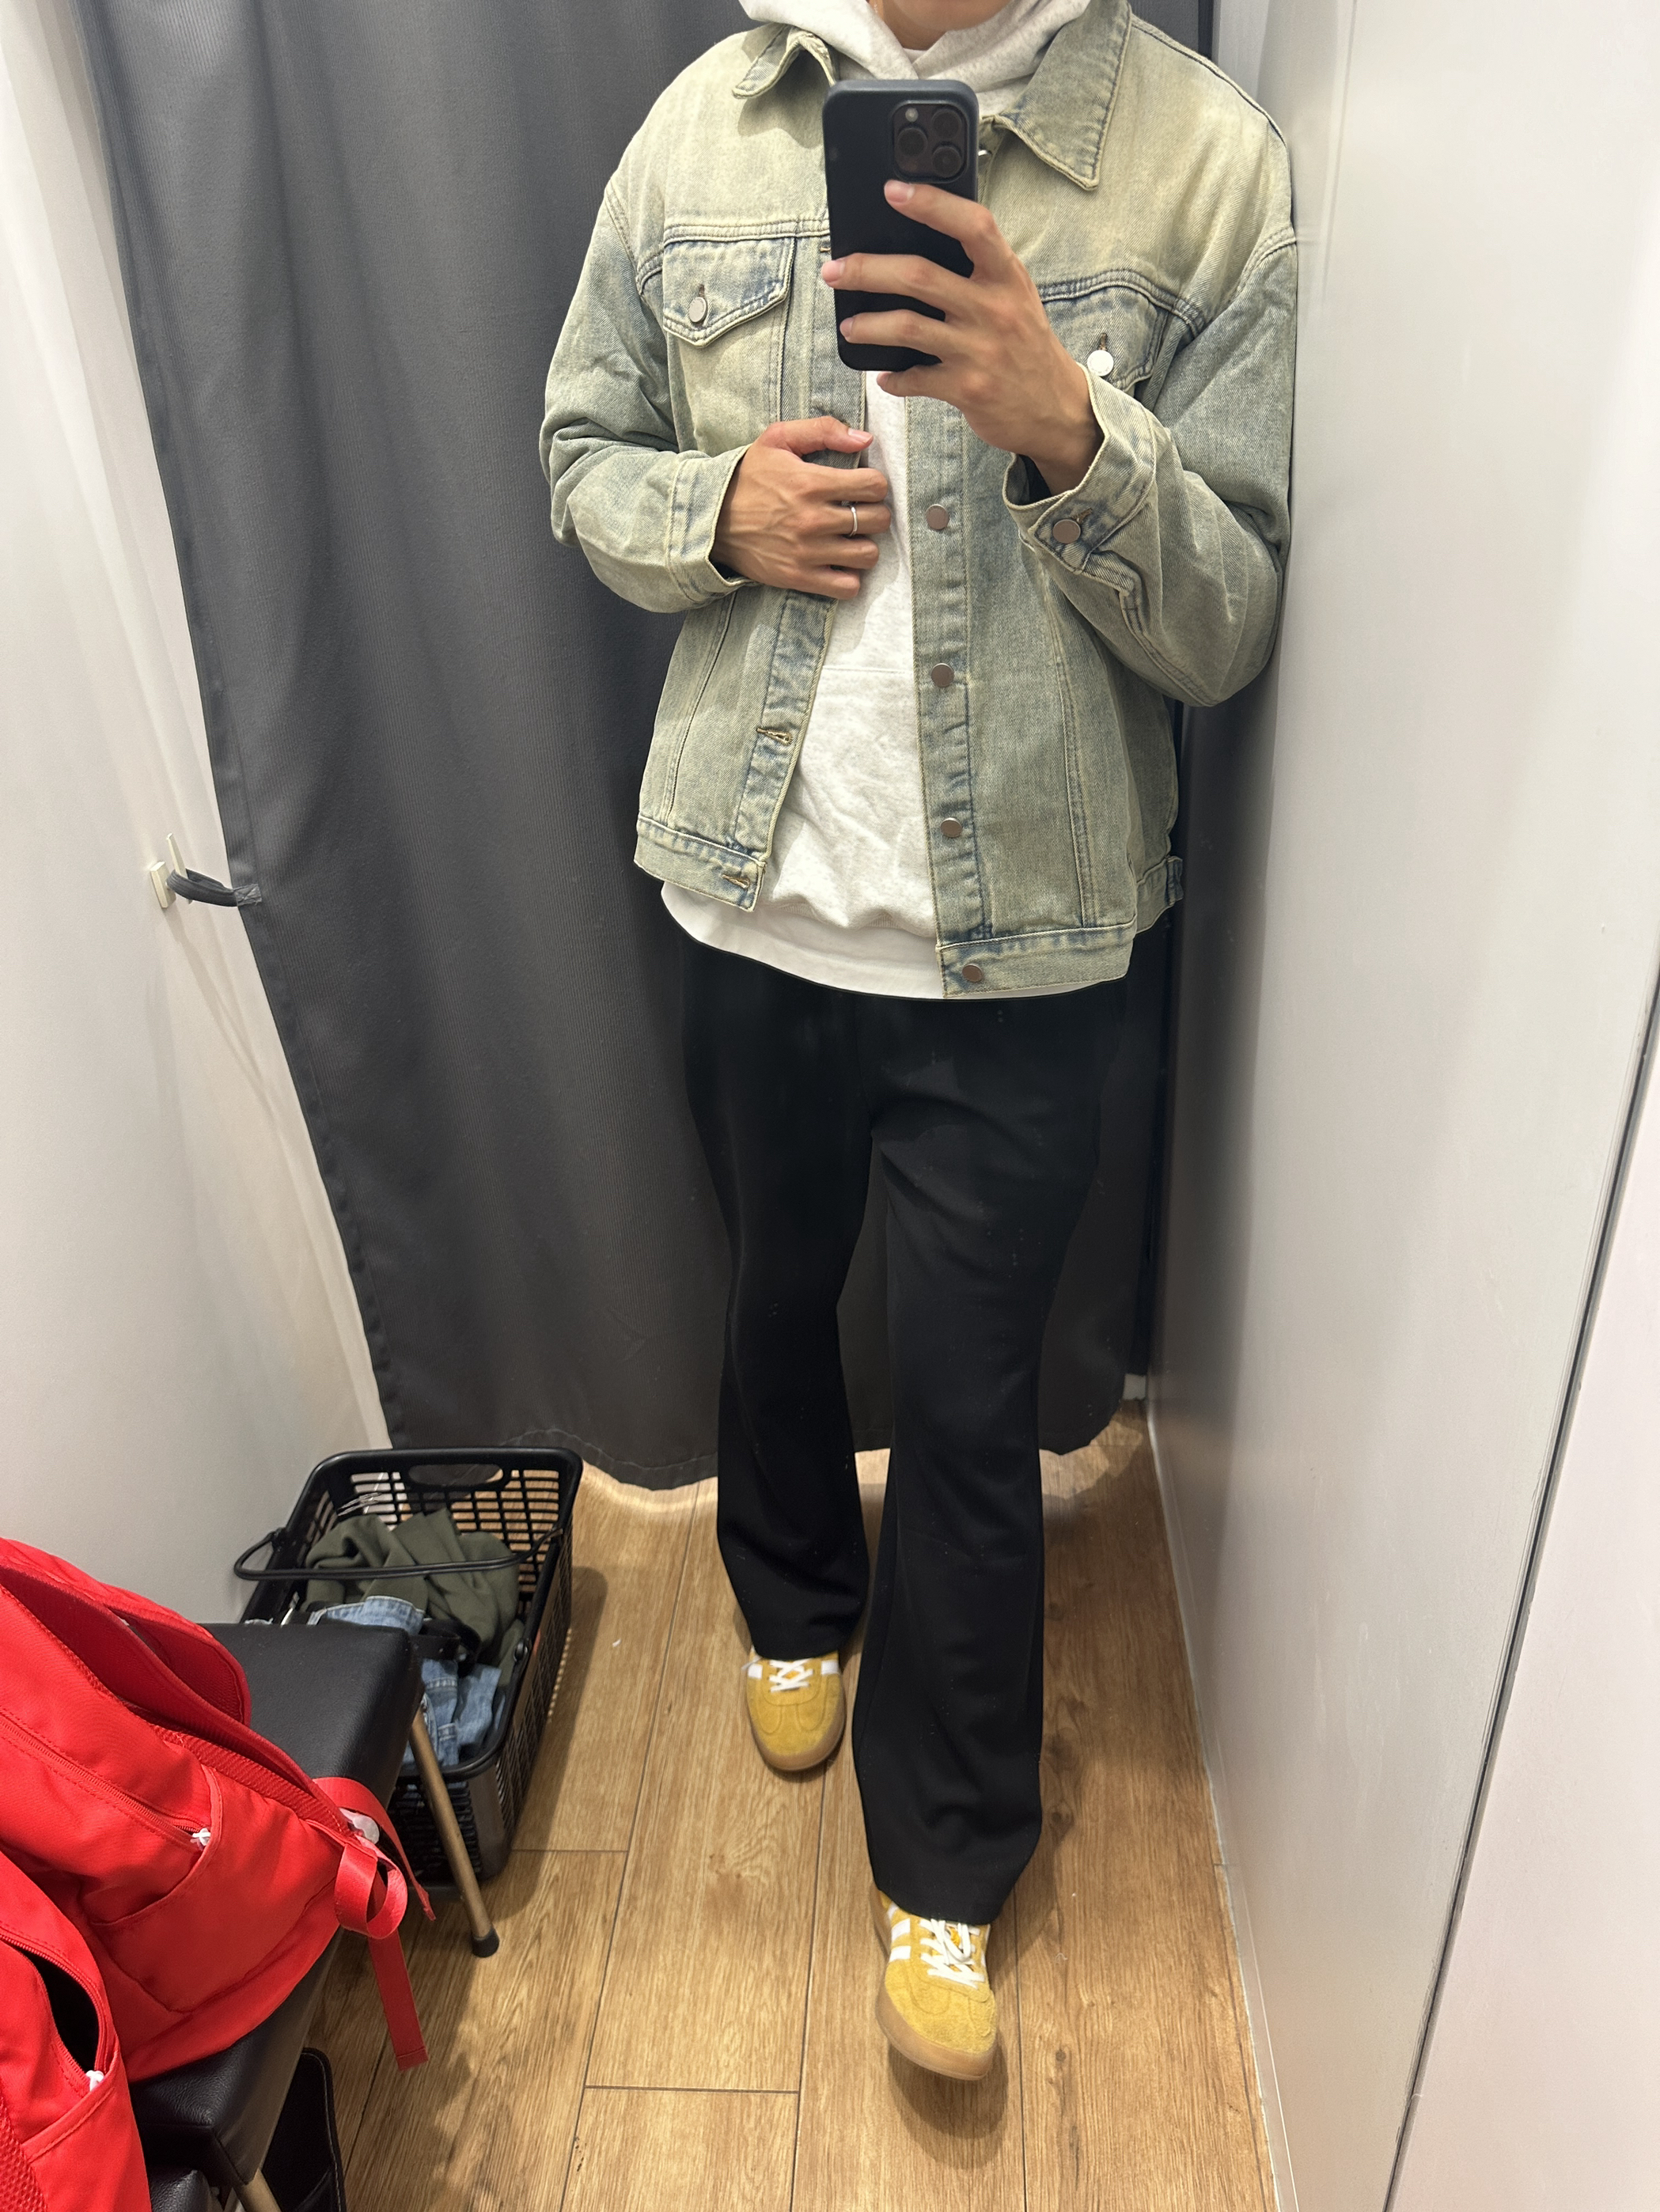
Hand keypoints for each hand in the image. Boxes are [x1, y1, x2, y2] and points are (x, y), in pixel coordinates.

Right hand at [713, 416, 892, 598]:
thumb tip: (864, 439)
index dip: (875, 484)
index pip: (874, 486)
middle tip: (859, 511)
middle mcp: (813, 520)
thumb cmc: (749, 477)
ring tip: (850, 538)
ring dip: (864, 546)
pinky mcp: (800, 577)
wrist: (712, 520)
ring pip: (867, 555)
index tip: (863, 487)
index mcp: (811, 483)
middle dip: (874, 513)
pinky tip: (839, 564)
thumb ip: (822, 430)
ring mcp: (808, 553)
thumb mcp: (777, 439)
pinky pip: (848, 587)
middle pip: (877, 520)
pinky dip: (849, 578)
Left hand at [823, 181, 1101, 494]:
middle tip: (836, 270)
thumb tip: (917, 247)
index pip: (972, 226)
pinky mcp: (967, 388)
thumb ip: (979, 270)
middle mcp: (994, 309)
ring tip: (849, 326)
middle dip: (868, 270)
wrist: (1055, 408)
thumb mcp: (1014, 296)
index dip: (932, 204)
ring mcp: (979, 350)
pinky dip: (893, 378)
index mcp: (1007, 276)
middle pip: (919, 276)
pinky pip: (915, 378)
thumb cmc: (1025, 344)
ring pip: (907, 327)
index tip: (893, 191)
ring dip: (868, 326)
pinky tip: (885, 375)